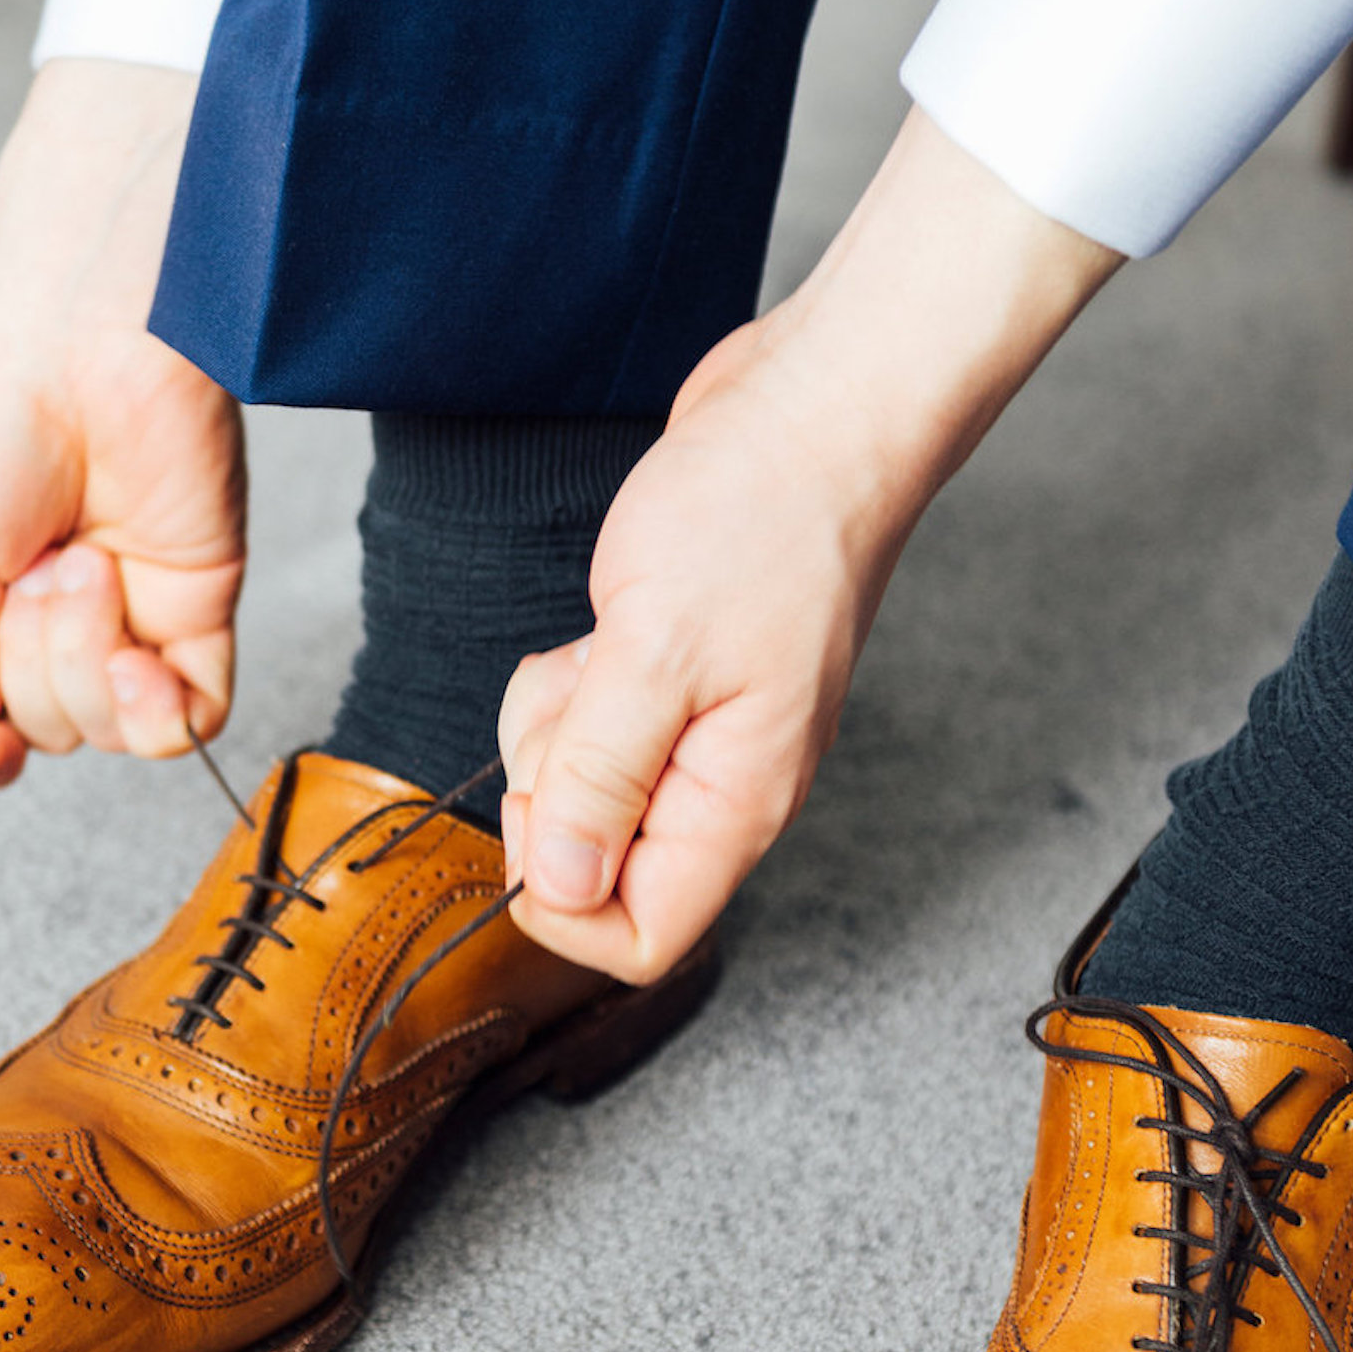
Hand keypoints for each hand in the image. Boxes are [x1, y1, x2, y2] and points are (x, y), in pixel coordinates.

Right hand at [0, 59, 245, 788]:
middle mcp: (73, 619)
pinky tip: (134, 658)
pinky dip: (154, 713)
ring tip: (84, 567)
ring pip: (114, 731)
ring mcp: (143, 613)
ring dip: (83, 668)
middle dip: (30, 664)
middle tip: (39, 566)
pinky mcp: (206, 602)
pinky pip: (193, 717)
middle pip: (52, 728)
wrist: (79, 345)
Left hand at [499, 114, 1120, 979]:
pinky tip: (605, 623)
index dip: (560, 901)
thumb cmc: (762, 515)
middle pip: (597, 867)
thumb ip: (600, 778)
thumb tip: (556, 886)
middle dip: (548, 789)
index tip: (536, 806)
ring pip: (583, 789)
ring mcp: (701, 732)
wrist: (816, 412)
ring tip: (598, 643)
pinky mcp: (675, 680)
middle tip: (575, 694)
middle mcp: (724, 785)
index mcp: (738, 803)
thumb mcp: (656, 652)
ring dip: (554, 725)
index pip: (637, 939)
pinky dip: (572, 683)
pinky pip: (591, 724)